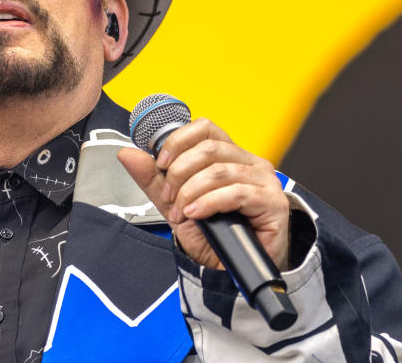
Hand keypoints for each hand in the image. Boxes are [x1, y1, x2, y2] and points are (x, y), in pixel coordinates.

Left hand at [117, 117, 288, 270]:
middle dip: (179, 174)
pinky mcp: (273, 202)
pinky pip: (236, 193)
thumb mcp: (174, 204)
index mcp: (229, 156)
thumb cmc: (211, 236)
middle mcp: (249, 163)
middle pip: (208, 149)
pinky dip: (208, 203)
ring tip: (183, 213)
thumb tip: (127, 153)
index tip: (161, 165)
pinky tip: (197, 215)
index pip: (204, 128)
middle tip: (170, 198)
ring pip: (219, 171)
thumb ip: (153, 179)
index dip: (178, 142)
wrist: (230, 272)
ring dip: (191, 193)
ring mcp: (264, 181)